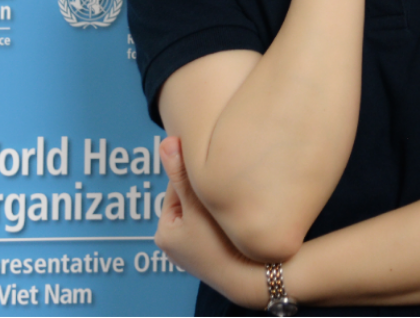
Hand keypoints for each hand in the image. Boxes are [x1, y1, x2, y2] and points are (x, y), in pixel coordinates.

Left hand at [155, 137, 266, 309]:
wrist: (255, 278)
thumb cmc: (222, 243)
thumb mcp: (197, 204)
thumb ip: (180, 173)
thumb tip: (164, 142)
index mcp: (163, 232)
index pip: (176, 187)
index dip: (196, 174)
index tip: (213, 164)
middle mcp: (175, 244)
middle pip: (189, 199)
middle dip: (205, 190)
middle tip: (224, 181)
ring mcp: (193, 250)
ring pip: (203, 211)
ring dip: (214, 202)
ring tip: (230, 196)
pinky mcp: (211, 254)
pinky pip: (212, 225)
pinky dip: (221, 217)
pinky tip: (234, 212)